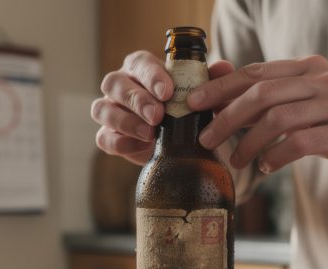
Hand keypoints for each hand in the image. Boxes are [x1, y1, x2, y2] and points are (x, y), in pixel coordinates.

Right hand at [92, 51, 235, 165]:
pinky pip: (103, 139)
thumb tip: (224, 66)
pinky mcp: (107, 136)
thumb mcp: (201, 95)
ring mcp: (109, 110)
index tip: (168, 92)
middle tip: (158, 116)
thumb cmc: (184, 109)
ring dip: (125, 121)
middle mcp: (120, 85)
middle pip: (115, 84)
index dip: (151, 76)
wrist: (178, 141)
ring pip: (103, 109)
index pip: (139, 63)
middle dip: (137, 100)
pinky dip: (119, 143)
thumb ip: (210, 80)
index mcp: (140, 68)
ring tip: (149, 134)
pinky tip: (140, 147)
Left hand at [187, 56, 327, 181]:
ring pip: (278, 118)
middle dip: (227, 117)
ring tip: (236, 160)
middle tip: (206, 139)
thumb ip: (268, 94)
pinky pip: (300, 143)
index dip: (220, 87)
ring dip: (248, 142)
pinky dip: (277, 156)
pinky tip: (267, 166)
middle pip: (262, 93)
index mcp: (308, 68)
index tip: (192, 103)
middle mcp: (323, 80)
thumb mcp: (304, 103)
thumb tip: (219, 83)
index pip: (255, 73)